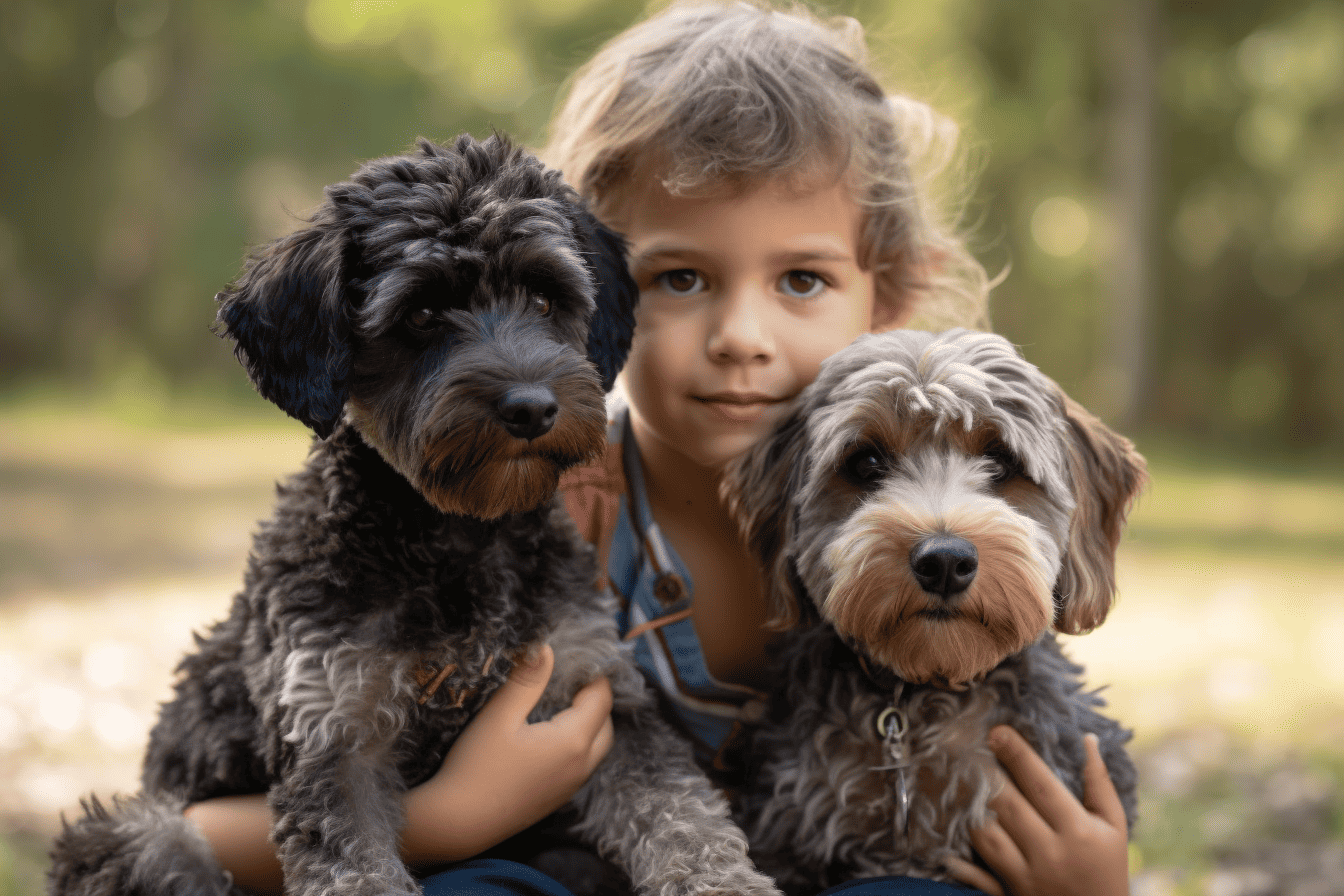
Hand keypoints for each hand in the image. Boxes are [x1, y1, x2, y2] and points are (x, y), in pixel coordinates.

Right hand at [401, 643, 614, 863]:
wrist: (459, 823)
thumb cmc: (476, 767)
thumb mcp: (499, 716)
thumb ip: (527, 680)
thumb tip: (547, 648)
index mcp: (573, 741)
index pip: (601, 698)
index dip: (594, 674)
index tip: (577, 657)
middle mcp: (581, 766)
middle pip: (606, 723)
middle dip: (595, 697)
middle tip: (569, 677)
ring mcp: (572, 786)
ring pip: (598, 746)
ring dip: (589, 721)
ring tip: (562, 701)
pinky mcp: (559, 798)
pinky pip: (583, 763)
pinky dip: (579, 742)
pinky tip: (550, 734)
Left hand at [943, 725, 1128, 895]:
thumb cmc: (1108, 869)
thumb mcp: (1114, 827)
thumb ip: (1099, 784)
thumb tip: (1088, 739)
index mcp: (1078, 831)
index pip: (1041, 785)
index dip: (1017, 755)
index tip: (996, 731)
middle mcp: (1051, 853)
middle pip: (1008, 805)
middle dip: (984, 772)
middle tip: (962, 745)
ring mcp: (1027, 876)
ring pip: (986, 835)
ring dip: (967, 806)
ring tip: (952, 777)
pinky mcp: (1009, 895)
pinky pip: (977, 875)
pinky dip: (959, 859)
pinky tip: (944, 834)